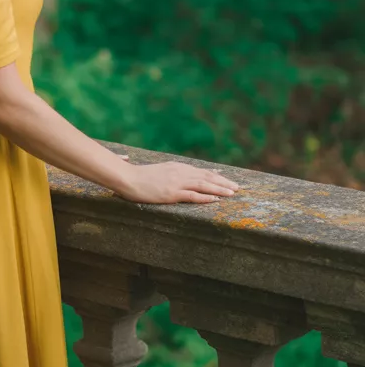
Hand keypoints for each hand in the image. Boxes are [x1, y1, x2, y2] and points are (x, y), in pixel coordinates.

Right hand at [114, 160, 240, 204]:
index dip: (216, 176)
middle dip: (223, 182)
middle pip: (207, 177)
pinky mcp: (172, 193)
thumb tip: (179, 177)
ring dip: (219, 189)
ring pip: (203, 185)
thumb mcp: (159, 171)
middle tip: (237, 187)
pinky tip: (216, 199)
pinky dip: (206, 197)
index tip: (227, 179)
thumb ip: (171, 173)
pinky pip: (192, 195)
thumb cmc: (139, 177)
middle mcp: (180, 172)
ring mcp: (177, 182)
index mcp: (177, 167)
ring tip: (232, 193)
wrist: (128, 178)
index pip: (201, 171)